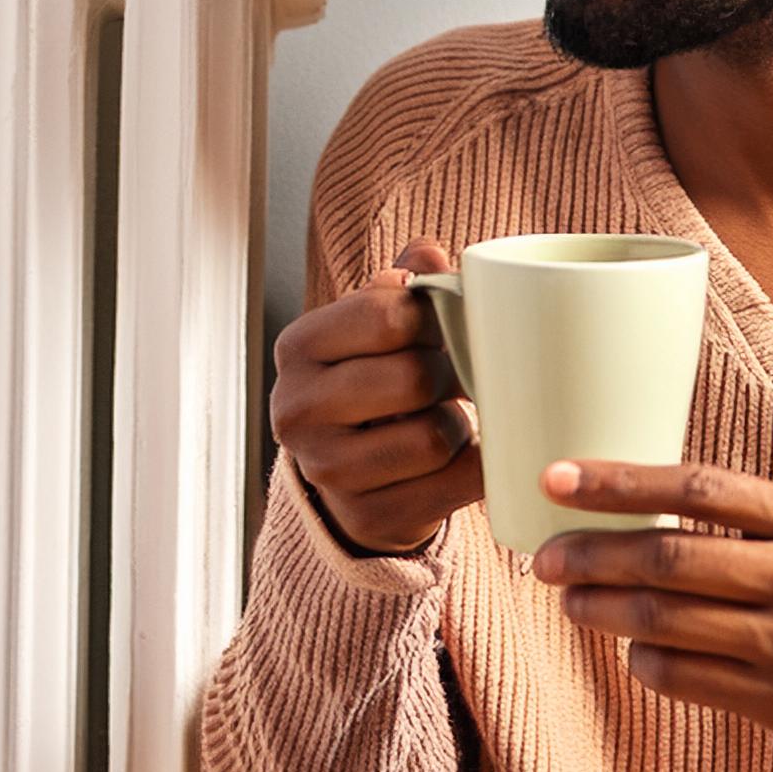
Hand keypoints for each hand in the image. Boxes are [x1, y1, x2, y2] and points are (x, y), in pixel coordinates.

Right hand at [269, 239, 483, 555]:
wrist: (355, 478)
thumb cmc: (373, 384)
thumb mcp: (376, 328)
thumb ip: (404, 284)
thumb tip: (430, 253)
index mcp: (298, 347)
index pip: (386, 313)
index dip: (436, 317)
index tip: (447, 327)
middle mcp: (297, 409)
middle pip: (415, 377)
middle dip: (452, 375)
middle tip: (458, 377)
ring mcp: (326, 471)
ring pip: (433, 436)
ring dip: (457, 425)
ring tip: (446, 420)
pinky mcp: (366, 518)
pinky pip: (452, 485)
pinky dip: (476, 468)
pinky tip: (464, 457)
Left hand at [529, 460, 772, 771]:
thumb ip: (762, 525)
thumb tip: (650, 515)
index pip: (697, 489)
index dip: (619, 483)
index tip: (558, 478)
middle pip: (668, 559)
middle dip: (591, 555)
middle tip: (543, 556)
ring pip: (666, 623)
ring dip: (603, 610)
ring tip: (569, 600)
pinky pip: (688, 680)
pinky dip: (646, 663)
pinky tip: (631, 651)